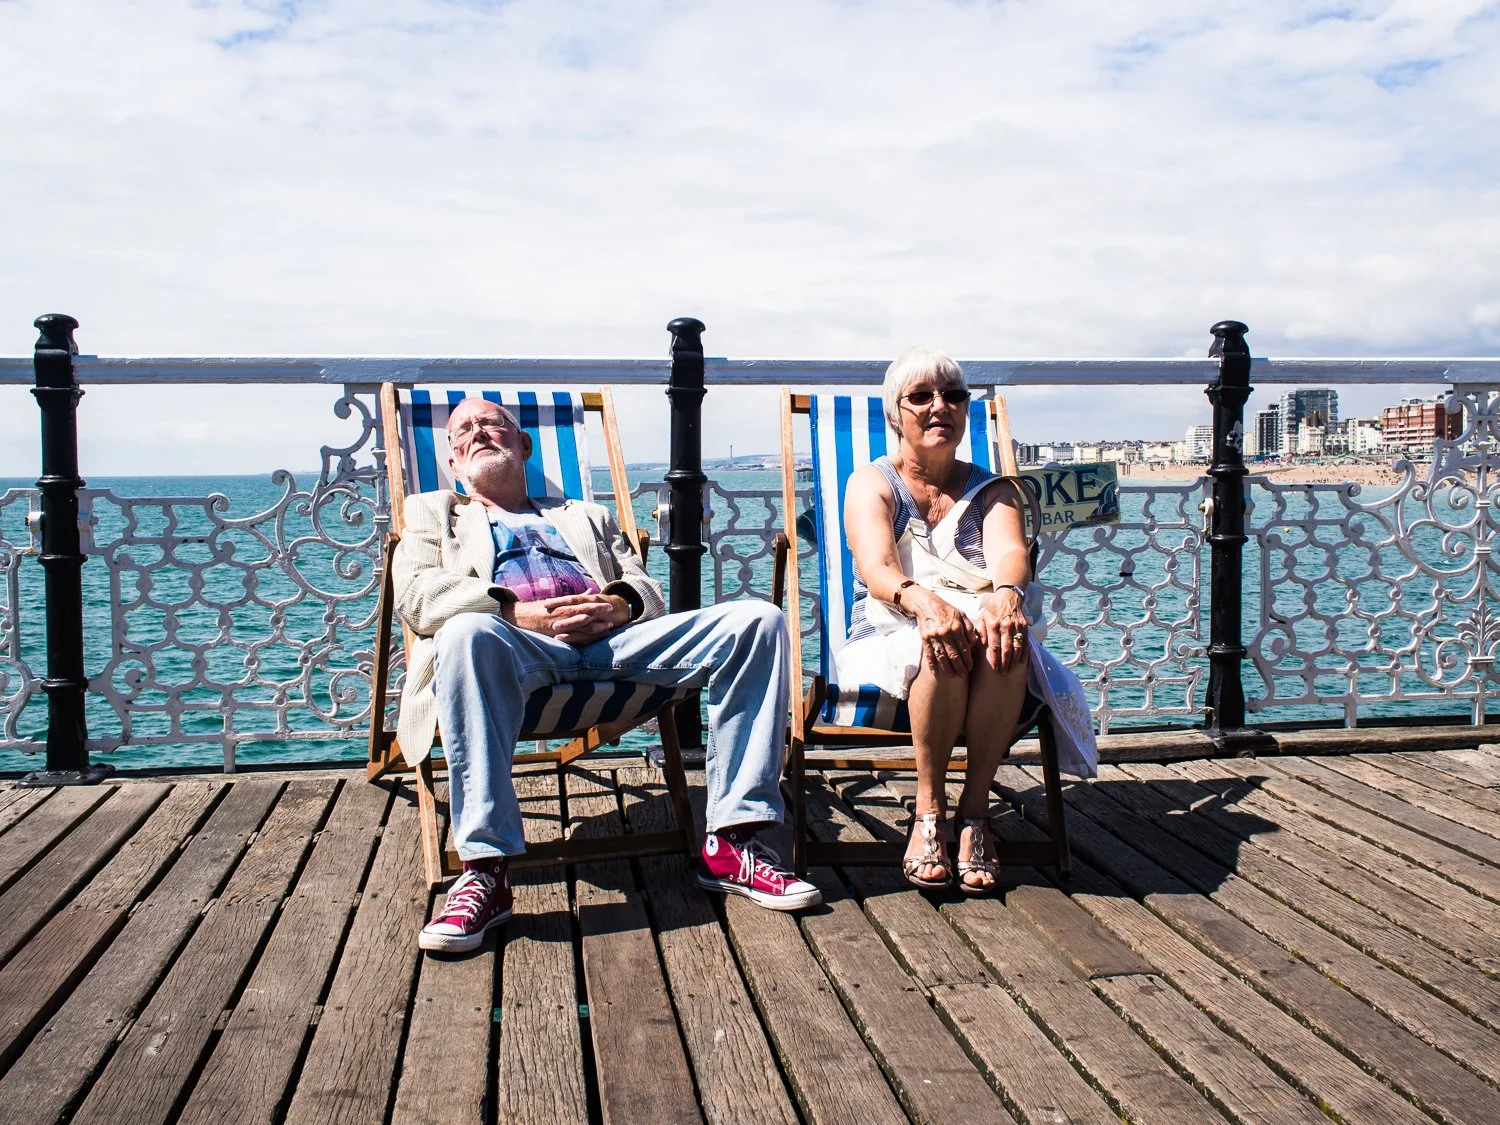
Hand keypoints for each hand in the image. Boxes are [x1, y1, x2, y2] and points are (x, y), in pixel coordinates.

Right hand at [511, 594, 630, 644]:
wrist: (522, 617)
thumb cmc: (542, 609)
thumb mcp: (560, 601)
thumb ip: (577, 598)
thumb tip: (591, 591)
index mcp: (565, 605)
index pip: (584, 604)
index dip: (598, 605)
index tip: (610, 605)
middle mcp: (563, 614)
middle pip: (585, 613)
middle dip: (599, 613)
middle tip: (612, 612)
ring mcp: (561, 625)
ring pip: (582, 626)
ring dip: (596, 626)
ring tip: (608, 626)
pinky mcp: (557, 635)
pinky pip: (573, 639)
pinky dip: (584, 639)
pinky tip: (593, 639)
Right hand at [909, 588, 977, 676]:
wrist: (927, 604)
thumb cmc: (946, 610)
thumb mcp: (961, 615)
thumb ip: (969, 628)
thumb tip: (974, 641)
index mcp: (956, 628)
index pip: (964, 648)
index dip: (967, 660)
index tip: (970, 667)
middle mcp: (946, 633)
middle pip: (954, 655)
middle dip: (959, 667)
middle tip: (963, 676)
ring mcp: (934, 637)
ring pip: (942, 657)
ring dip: (947, 669)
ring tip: (952, 677)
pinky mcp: (925, 639)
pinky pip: (929, 654)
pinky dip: (932, 665)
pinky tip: (935, 673)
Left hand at [979, 588, 1028, 672]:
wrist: (1008, 598)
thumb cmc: (993, 610)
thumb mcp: (982, 617)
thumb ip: (980, 630)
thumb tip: (980, 643)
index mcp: (993, 624)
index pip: (994, 645)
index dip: (994, 658)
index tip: (994, 668)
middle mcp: (1005, 626)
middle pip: (1006, 649)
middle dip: (1004, 662)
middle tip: (1002, 673)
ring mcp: (1016, 627)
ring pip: (1016, 647)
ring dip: (1013, 660)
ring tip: (1009, 669)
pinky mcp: (1024, 627)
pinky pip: (1025, 643)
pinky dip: (1023, 653)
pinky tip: (1020, 662)